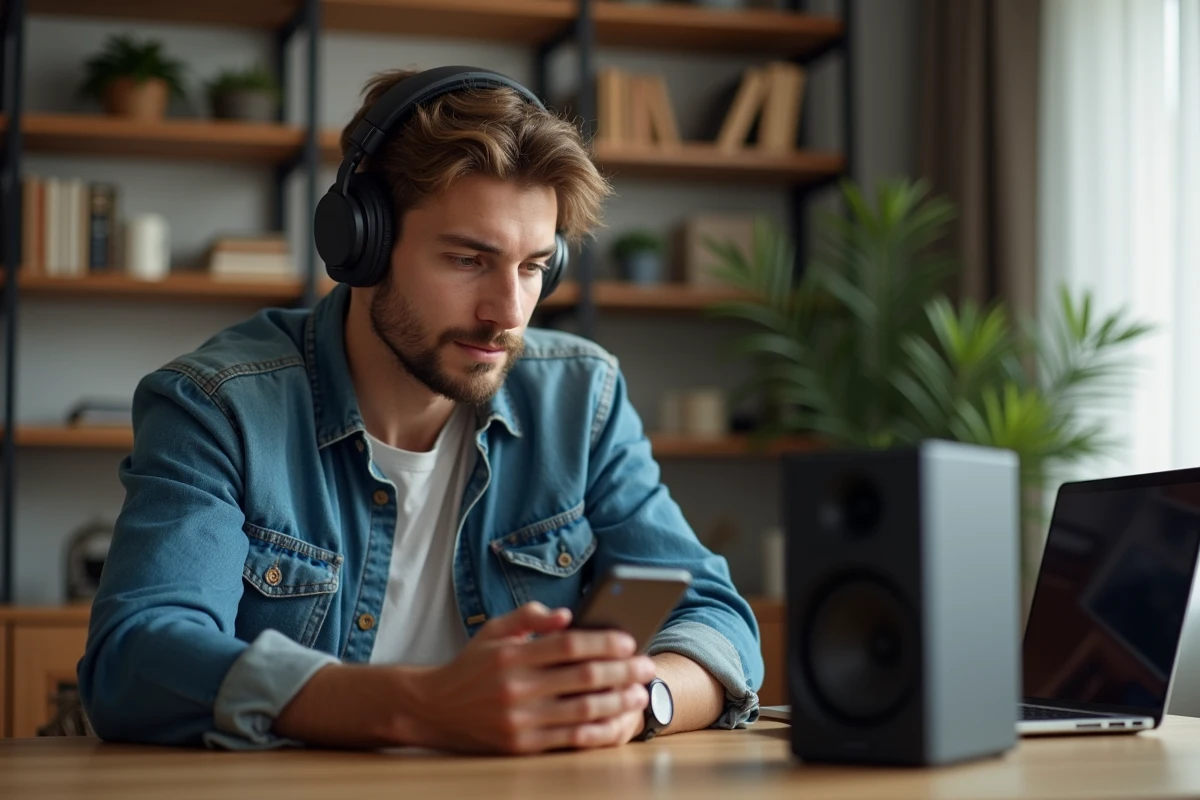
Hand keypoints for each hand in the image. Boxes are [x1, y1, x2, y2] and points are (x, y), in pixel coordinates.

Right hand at [391, 602, 654, 754]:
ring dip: (618, 702)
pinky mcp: (521, 745)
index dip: (604, 642)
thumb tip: (566, 614)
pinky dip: (598, 731)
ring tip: (640, 694)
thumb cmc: (471, 665)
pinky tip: (617, 723)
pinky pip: (570, 738)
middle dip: (622, 671)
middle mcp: (517, 687)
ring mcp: (520, 720)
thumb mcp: (493, 630)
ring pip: (583, 710)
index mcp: (512, 655)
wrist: (433, 709)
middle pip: (583, 677)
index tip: (630, 641)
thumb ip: (529, 616)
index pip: (569, 645)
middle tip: (648, 666)